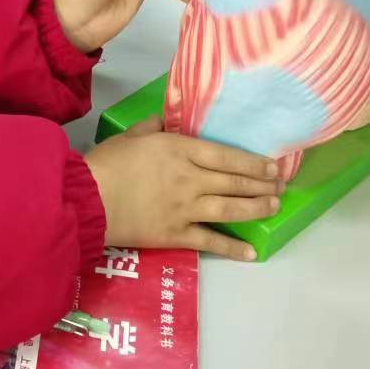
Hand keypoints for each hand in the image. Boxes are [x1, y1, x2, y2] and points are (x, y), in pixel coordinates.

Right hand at [85, 118, 279, 260]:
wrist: (89, 200)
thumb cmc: (107, 163)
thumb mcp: (131, 135)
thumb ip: (153, 126)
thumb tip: (167, 116)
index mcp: (180, 151)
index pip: (226, 155)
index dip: (253, 162)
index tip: (272, 167)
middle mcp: (190, 179)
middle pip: (234, 182)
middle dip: (261, 185)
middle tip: (280, 187)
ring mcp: (186, 209)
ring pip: (230, 209)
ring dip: (255, 208)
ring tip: (273, 207)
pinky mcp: (177, 235)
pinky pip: (210, 242)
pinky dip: (233, 248)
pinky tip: (251, 252)